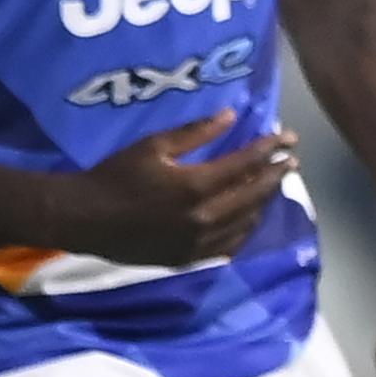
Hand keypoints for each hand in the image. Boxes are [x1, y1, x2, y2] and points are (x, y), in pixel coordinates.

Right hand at [45, 111, 295, 267]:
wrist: (85, 219)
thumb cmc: (115, 175)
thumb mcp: (154, 145)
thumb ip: (196, 132)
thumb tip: (232, 117)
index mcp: (195, 186)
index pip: (244, 165)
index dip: (269, 149)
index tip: (287, 137)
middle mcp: (203, 219)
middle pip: (252, 195)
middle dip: (275, 174)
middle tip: (291, 160)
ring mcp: (197, 244)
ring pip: (245, 222)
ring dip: (264, 201)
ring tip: (274, 184)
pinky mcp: (187, 259)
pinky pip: (228, 246)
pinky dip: (245, 229)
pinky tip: (250, 218)